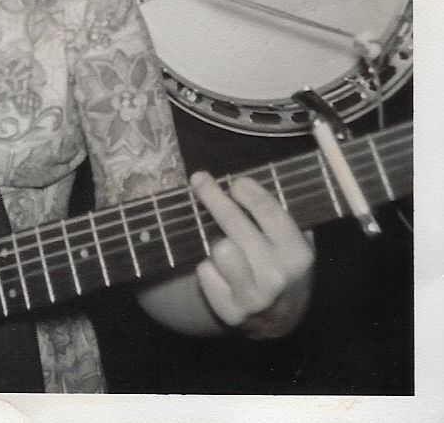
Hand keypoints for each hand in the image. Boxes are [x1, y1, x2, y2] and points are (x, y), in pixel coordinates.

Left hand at [190, 170, 314, 337]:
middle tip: (199, 179)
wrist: (279, 319)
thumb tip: (244, 177)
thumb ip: (278, 214)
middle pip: (234, 223)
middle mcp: (277, 277)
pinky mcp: (229, 311)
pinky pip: (205, 271)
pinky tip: (222, 272)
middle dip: (212, 195)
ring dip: (216, 241)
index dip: (247, 191)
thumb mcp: (294, 241)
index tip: (235, 181)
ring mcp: (253, 297)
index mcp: (298, 254)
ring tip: (226, 243)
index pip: (268, 211)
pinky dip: (209, 267)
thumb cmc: (283, 265)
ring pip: (218, 248)